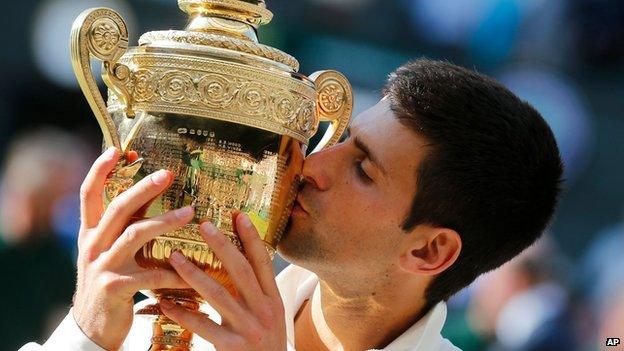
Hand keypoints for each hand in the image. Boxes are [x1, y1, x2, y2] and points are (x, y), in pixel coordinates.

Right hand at [73, 147, 193, 349]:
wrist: (93, 326)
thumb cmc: (109, 282)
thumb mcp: (110, 251)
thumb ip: (124, 226)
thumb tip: (148, 195)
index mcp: (90, 233)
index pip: (88, 195)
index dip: (99, 170)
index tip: (116, 150)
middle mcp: (92, 245)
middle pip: (116, 208)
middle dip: (142, 189)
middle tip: (167, 174)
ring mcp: (102, 266)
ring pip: (134, 235)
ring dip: (164, 221)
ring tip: (191, 212)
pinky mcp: (115, 288)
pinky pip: (151, 274)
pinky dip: (175, 271)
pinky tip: (194, 272)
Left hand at [160, 213, 286, 350]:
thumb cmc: (266, 345)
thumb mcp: (270, 316)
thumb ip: (257, 292)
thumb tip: (238, 261)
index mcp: (273, 301)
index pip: (263, 262)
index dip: (251, 238)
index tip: (238, 215)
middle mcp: (264, 312)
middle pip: (241, 271)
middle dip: (222, 245)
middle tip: (203, 224)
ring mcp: (248, 329)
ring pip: (218, 294)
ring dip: (194, 274)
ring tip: (174, 257)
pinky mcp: (231, 347)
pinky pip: (203, 326)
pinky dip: (183, 313)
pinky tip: (166, 303)